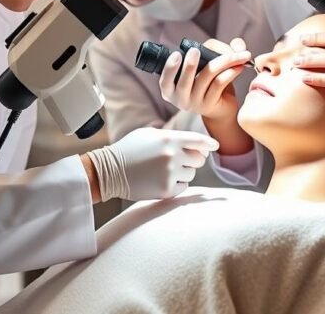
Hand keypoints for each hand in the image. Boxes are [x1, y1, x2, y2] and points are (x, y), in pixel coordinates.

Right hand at [96, 128, 219, 200]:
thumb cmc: (128, 150)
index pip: (198, 140)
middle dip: (193, 159)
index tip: (215, 146)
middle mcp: (172, 155)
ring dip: (183, 172)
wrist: (109, 171)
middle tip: (180, 160)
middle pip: (199, 159)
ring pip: (191, 173)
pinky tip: (161, 180)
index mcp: (169, 139)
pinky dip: (177, 184)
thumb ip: (170, 135)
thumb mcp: (148, 134)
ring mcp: (170, 173)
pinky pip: (183, 187)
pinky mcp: (166, 190)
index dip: (209, 143)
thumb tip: (191, 141)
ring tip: (164, 170)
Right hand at [158, 38, 251, 123]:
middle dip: (191, 62)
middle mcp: (180, 97)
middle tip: (196, 50)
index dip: (169, 68)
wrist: (221, 109)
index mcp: (171, 86)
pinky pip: (220, 83)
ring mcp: (194, 103)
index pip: (166, 79)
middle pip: (186, 76)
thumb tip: (238, 45)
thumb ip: (218, 50)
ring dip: (225, 60)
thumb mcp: (206, 65)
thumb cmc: (210, 83)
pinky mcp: (210, 105)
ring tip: (239, 54)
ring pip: (208, 75)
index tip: (176, 54)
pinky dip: (230, 71)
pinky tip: (239, 66)